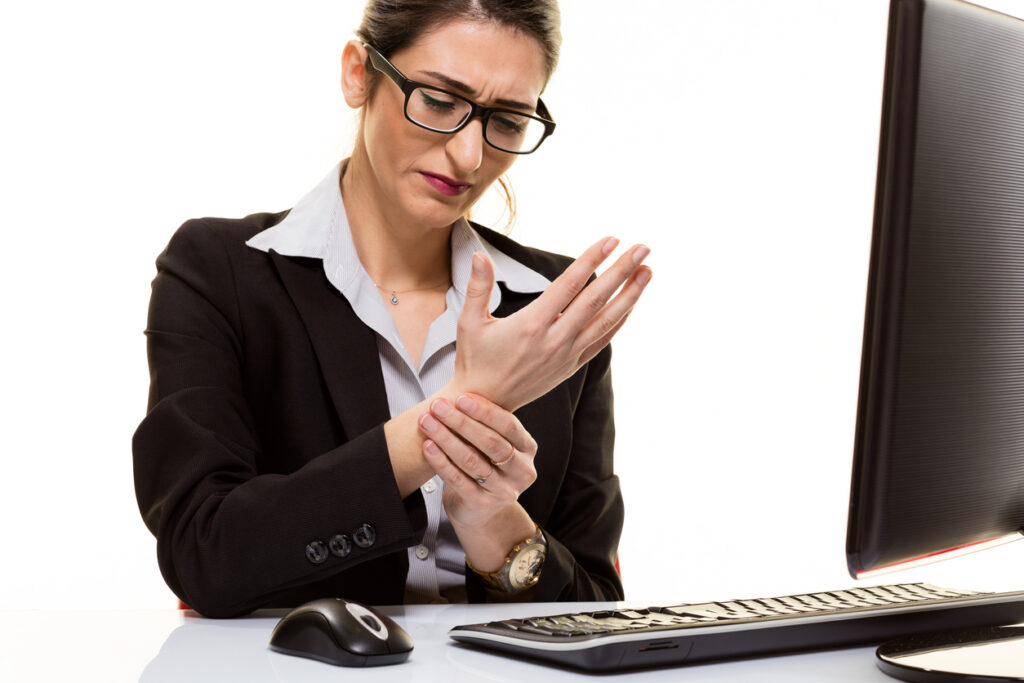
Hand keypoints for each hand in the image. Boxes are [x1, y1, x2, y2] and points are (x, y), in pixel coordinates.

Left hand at [418, 393, 538, 528]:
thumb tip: (461, 387)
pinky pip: (458, 480)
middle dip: (461, 422)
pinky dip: (441, 461)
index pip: (509, 426)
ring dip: (446, 439)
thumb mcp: (494, 443)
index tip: (460, 398)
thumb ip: (486, 421)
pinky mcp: (482, 504)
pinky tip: (428, 446)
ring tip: (427, 422)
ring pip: (472, 461)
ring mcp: (503, 491)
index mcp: (528, 449)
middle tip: (438, 406)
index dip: (484, 411)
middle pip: (491, 443)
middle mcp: (522, 471)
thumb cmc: (486, 463)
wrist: (479, 507)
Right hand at [451, 237, 650, 410]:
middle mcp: (555, 340)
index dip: (592, 260)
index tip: (612, 240)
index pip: (570, 285)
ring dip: (630, 295)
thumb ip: (477, 287)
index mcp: (531, 324)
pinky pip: (602, 340)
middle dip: (622, 271)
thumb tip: (479, 255)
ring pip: (606, 321)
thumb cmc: (475, 359)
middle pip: (596, 299)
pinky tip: (631, 303)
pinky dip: (619, 321)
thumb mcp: (468, 323)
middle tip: (643, 247)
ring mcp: (567, 355)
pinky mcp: (571, 366)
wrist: (485, 405)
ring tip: (648, 271)